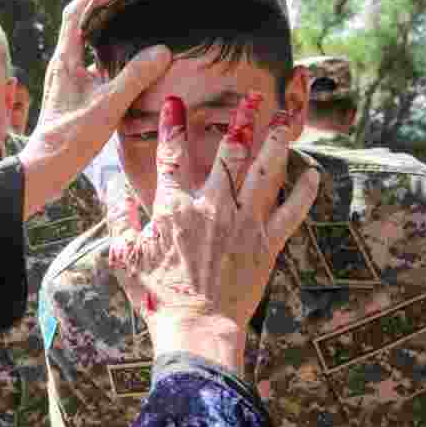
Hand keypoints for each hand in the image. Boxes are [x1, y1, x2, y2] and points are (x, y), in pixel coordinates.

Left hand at [18, 0, 171, 218]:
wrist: (47, 169)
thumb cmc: (71, 139)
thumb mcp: (108, 107)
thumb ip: (134, 77)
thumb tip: (161, 49)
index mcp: (65, 60)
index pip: (77, 12)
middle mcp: (63, 64)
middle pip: (82, 21)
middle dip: (103, 0)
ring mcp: (68, 78)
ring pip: (87, 41)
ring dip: (106, 24)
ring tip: (131, 11)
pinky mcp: (74, 92)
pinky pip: (93, 60)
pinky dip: (109, 50)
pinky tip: (128, 55)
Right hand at [107, 94, 319, 372]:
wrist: (198, 331)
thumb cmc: (159, 298)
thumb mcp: (124, 258)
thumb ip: (119, 220)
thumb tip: (111, 188)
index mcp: (174, 208)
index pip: (172, 155)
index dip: (171, 125)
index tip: (174, 101)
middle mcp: (212, 206)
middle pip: (230, 152)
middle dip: (242, 119)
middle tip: (252, 96)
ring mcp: (243, 223)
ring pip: (265, 172)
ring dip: (276, 142)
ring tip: (287, 119)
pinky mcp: (266, 244)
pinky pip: (291, 212)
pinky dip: (304, 193)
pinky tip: (314, 174)